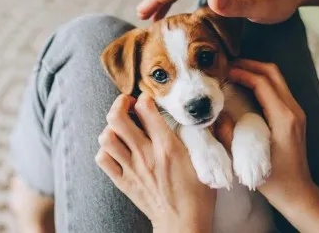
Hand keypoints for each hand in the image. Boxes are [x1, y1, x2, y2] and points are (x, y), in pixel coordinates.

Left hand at [95, 94, 214, 232]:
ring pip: (107, 137)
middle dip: (119, 104)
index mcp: (168, 146)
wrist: (183, 224)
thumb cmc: (199, 194)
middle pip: (117, 118)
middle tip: (128, 104)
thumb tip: (215, 117)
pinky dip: (106, 149)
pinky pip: (103, 159)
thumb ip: (211, 136)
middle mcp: (146, 154)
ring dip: (111, 127)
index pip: (146, 109)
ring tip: (122, 126)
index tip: (149, 99)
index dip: (145, 97)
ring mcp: (132, 169)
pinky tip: (117, 148)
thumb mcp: (208, 162)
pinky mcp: (124, 181)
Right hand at [225, 59, 311, 201]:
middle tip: (228, 66)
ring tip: (234, 72)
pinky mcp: (294, 116)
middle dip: (250, 65)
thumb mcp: (247, 160)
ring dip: (256, 71)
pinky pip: (278, 89)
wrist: (298, 192)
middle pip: (273, 73)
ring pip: (277, 78)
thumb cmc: (275, 181)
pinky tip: (245, 87)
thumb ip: (229, 136)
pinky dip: (261, 82)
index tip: (224, 71)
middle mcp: (294, 111)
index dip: (242, 72)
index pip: (263, 82)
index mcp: (284, 118)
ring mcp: (296, 112)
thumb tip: (216, 116)